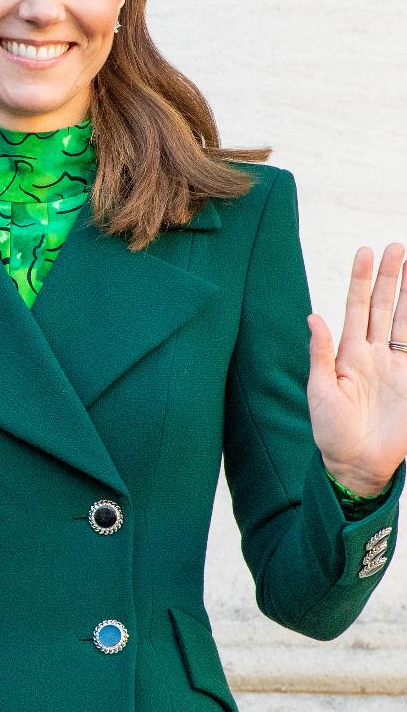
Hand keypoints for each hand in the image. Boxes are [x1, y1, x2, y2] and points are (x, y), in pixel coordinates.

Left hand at [307, 243, 406, 495]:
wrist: (356, 464)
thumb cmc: (330, 431)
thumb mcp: (320, 390)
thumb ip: (320, 353)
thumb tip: (313, 316)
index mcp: (349, 354)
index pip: (358, 308)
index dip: (361, 280)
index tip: (365, 251)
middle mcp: (375, 355)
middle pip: (385, 307)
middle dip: (391, 277)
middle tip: (397, 247)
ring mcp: (397, 367)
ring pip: (406, 321)